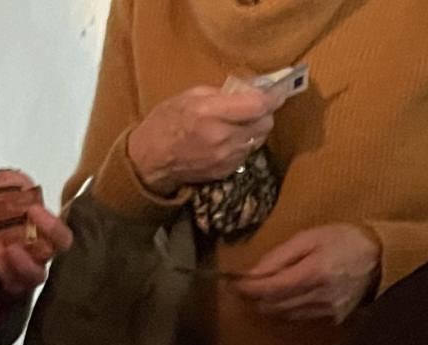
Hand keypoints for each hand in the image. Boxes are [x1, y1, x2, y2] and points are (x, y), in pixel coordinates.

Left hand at [0, 170, 73, 298]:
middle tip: (11, 247)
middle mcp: (31, 267)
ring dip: (2, 269)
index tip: (34, 210)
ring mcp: (9, 281)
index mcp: (43, 242)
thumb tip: (17, 184)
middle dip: (26, 265)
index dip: (54, 230)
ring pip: (14, 287)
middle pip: (38, 276)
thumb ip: (16, 189)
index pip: (62, 241)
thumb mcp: (8, 191)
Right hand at [127, 87, 279, 195]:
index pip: (257, 106)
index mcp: (211, 112)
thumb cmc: (165, 122)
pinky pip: (247, 153)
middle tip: (255, 106)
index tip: (276, 92)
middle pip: (265, 124)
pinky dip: (244, 143)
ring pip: (259, 139)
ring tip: (240, 122)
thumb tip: (249, 89)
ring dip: (255, 129)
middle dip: (264, 113)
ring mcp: (226, 157)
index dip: (272, 98)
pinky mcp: (228, 171)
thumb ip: (221, 93)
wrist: (151, 161)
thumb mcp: (189, 96)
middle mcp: (223, 136)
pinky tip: (229, 138)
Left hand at [231, 224, 382, 324]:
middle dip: (253, 297)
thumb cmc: (344, 240)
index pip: (270, 288)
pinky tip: (281, 299)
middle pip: (274, 305)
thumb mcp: (310, 237)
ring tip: (256, 293)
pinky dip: (285, 309)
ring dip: (267, 305)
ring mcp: (327, 310)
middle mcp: (319, 296)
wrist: (381, 258)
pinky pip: (300, 317)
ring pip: (284, 314)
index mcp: (313, 272)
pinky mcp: (333, 318)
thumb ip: (280, 255)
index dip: (248, 288)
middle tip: (239, 287)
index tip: (232, 282)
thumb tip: (252, 272)